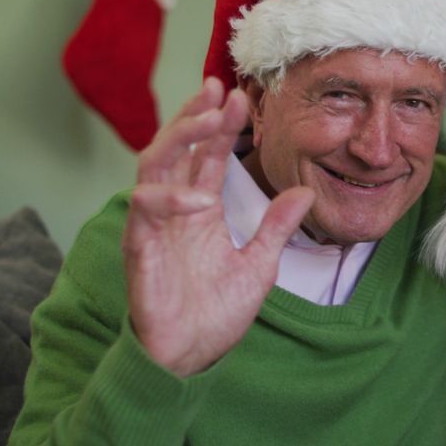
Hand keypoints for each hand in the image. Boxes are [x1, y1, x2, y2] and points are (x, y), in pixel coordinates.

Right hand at [124, 78, 313, 377]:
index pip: (207, 156)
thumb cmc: (216, 313)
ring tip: (210, 118)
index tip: (242, 97)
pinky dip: (170, 199)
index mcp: (200, 210)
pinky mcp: (140, 247)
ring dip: (179, 137)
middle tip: (219, 89)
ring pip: (153, 164)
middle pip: (176, 147)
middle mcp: (175, 210)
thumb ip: (276, 228)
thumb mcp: (260, 265)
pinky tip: (201, 199)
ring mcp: (155, 225)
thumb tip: (304, 193)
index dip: (221, 125)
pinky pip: (145, 211)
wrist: (191, 357)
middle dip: (195, 114)